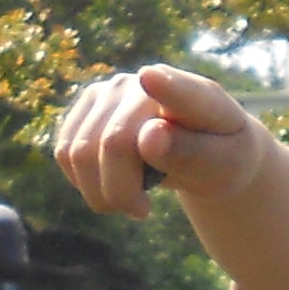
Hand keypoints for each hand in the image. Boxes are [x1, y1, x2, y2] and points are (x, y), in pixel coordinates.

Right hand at [52, 63, 267, 216]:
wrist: (205, 150)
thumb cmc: (220, 158)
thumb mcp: (224, 166)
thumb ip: (192, 153)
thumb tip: (150, 136)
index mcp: (199, 97)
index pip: (181, 90)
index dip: (166, 87)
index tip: (152, 79)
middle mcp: (147, 83)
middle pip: (114, 143)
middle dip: (122, 192)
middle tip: (142, 211)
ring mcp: (110, 91)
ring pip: (79, 153)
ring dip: (101, 193)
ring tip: (130, 200)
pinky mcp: (84, 107)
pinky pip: (64, 154)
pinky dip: (85, 182)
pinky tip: (111, 183)